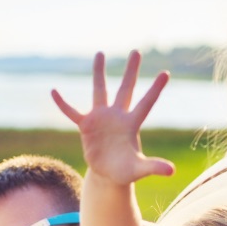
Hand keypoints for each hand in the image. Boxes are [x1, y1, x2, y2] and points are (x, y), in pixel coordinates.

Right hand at [51, 50, 174, 184]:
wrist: (108, 174)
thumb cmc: (125, 170)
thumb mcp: (139, 169)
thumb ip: (154, 167)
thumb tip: (172, 171)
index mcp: (131, 124)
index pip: (146, 103)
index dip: (155, 89)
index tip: (166, 74)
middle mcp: (117, 116)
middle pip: (125, 89)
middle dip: (131, 71)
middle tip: (136, 51)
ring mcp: (101, 118)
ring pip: (100, 91)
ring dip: (99, 73)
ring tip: (100, 53)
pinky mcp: (86, 125)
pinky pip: (72, 112)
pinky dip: (63, 104)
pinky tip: (54, 91)